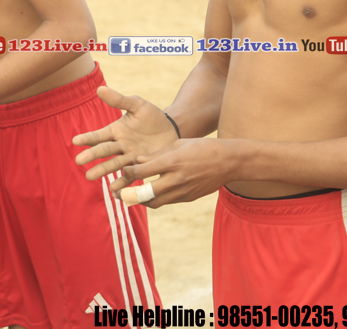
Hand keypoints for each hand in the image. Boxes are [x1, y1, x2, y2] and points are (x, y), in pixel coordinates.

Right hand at [71, 85, 178, 182]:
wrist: (173, 130)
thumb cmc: (152, 117)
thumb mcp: (137, 105)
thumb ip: (119, 100)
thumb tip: (99, 89)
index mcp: (116, 131)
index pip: (99, 135)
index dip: (87, 138)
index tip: (75, 141)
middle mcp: (120, 145)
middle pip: (104, 151)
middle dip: (92, 156)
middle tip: (79, 161)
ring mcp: (130, 157)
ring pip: (114, 164)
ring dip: (102, 171)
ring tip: (90, 177)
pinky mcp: (141, 166)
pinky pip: (131, 176)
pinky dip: (123, 183)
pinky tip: (115, 190)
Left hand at [115, 137, 239, 206]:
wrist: (229, 162)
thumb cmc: (202, 148)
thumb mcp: (178, 145)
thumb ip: (156, 154)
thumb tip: (137, 161)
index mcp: (172, 162)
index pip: (143, 171)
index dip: (129, 172)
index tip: (122, 170)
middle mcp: (177, 179)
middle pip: (146, 193)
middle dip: (129, 195)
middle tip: (117, 194)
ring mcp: (184, 191)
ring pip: (156, 202)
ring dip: (141, 201)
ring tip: (129, 198)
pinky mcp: (189, 198)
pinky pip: (168, 202)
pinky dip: (156, 199)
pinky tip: (149, 195)